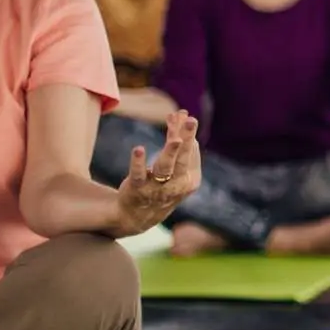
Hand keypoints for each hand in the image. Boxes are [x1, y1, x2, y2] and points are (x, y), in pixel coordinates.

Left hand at [115, 111, 201, 234]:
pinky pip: (139, 175)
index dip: (187, 132)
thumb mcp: (176, 170)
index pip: (190, 151)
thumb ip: (180, 146)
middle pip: (182, 157)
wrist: (139, 216)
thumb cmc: (161, 188)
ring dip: (170, 152)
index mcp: (191, 179)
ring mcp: (158, 189)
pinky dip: (138, 163)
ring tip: (174, 138)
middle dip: (187, 138)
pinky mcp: (138, 190)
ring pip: (165, 167)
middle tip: (190, 120)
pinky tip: (138, 149)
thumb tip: (181, 118)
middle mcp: (177, 185)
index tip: (182, 114)